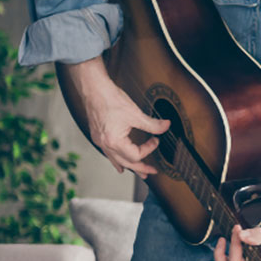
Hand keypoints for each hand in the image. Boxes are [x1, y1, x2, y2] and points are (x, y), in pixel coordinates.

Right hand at [60, 57, 170, 176]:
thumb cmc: (110, 99)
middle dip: (140, 168)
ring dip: (129, 166)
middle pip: (126, 163)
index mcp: (114, 141)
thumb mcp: (135, 113)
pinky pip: (108, 153)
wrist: (94, 88)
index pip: (136, 155)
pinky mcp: (98, 136)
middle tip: (151, 172)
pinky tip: (119, 164)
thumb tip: (166, 126)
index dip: (149, 149)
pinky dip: (116, 160)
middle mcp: (105, 144)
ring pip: (115, 160)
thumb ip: (152, 124)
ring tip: (139, 172)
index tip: (155, 140)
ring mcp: (100, 141)